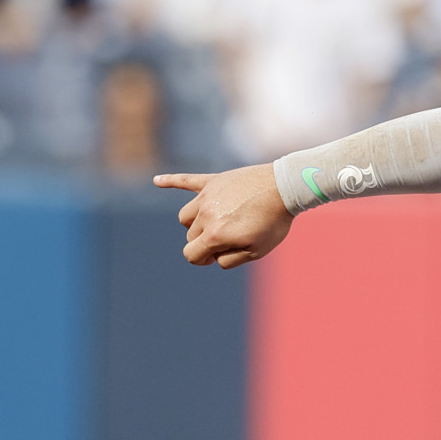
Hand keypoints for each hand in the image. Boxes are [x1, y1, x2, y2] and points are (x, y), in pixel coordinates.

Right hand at [155, 163, 291, 267]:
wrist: (283, 188)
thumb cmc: (273, 222)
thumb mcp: (257, 251)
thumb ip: (230, 259)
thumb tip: (213, 256)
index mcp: (215, 235)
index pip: (191, 254)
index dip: (203, 259)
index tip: (217, 256)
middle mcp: (205, 214)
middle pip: (190, 235)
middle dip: (205, 241)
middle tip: (231, 237)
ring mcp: (207, 196)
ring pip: (186, 215)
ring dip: (196, 222)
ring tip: (216, 221)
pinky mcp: (212, 181)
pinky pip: (185, 180)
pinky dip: (170, 181)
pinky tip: (157, 181)